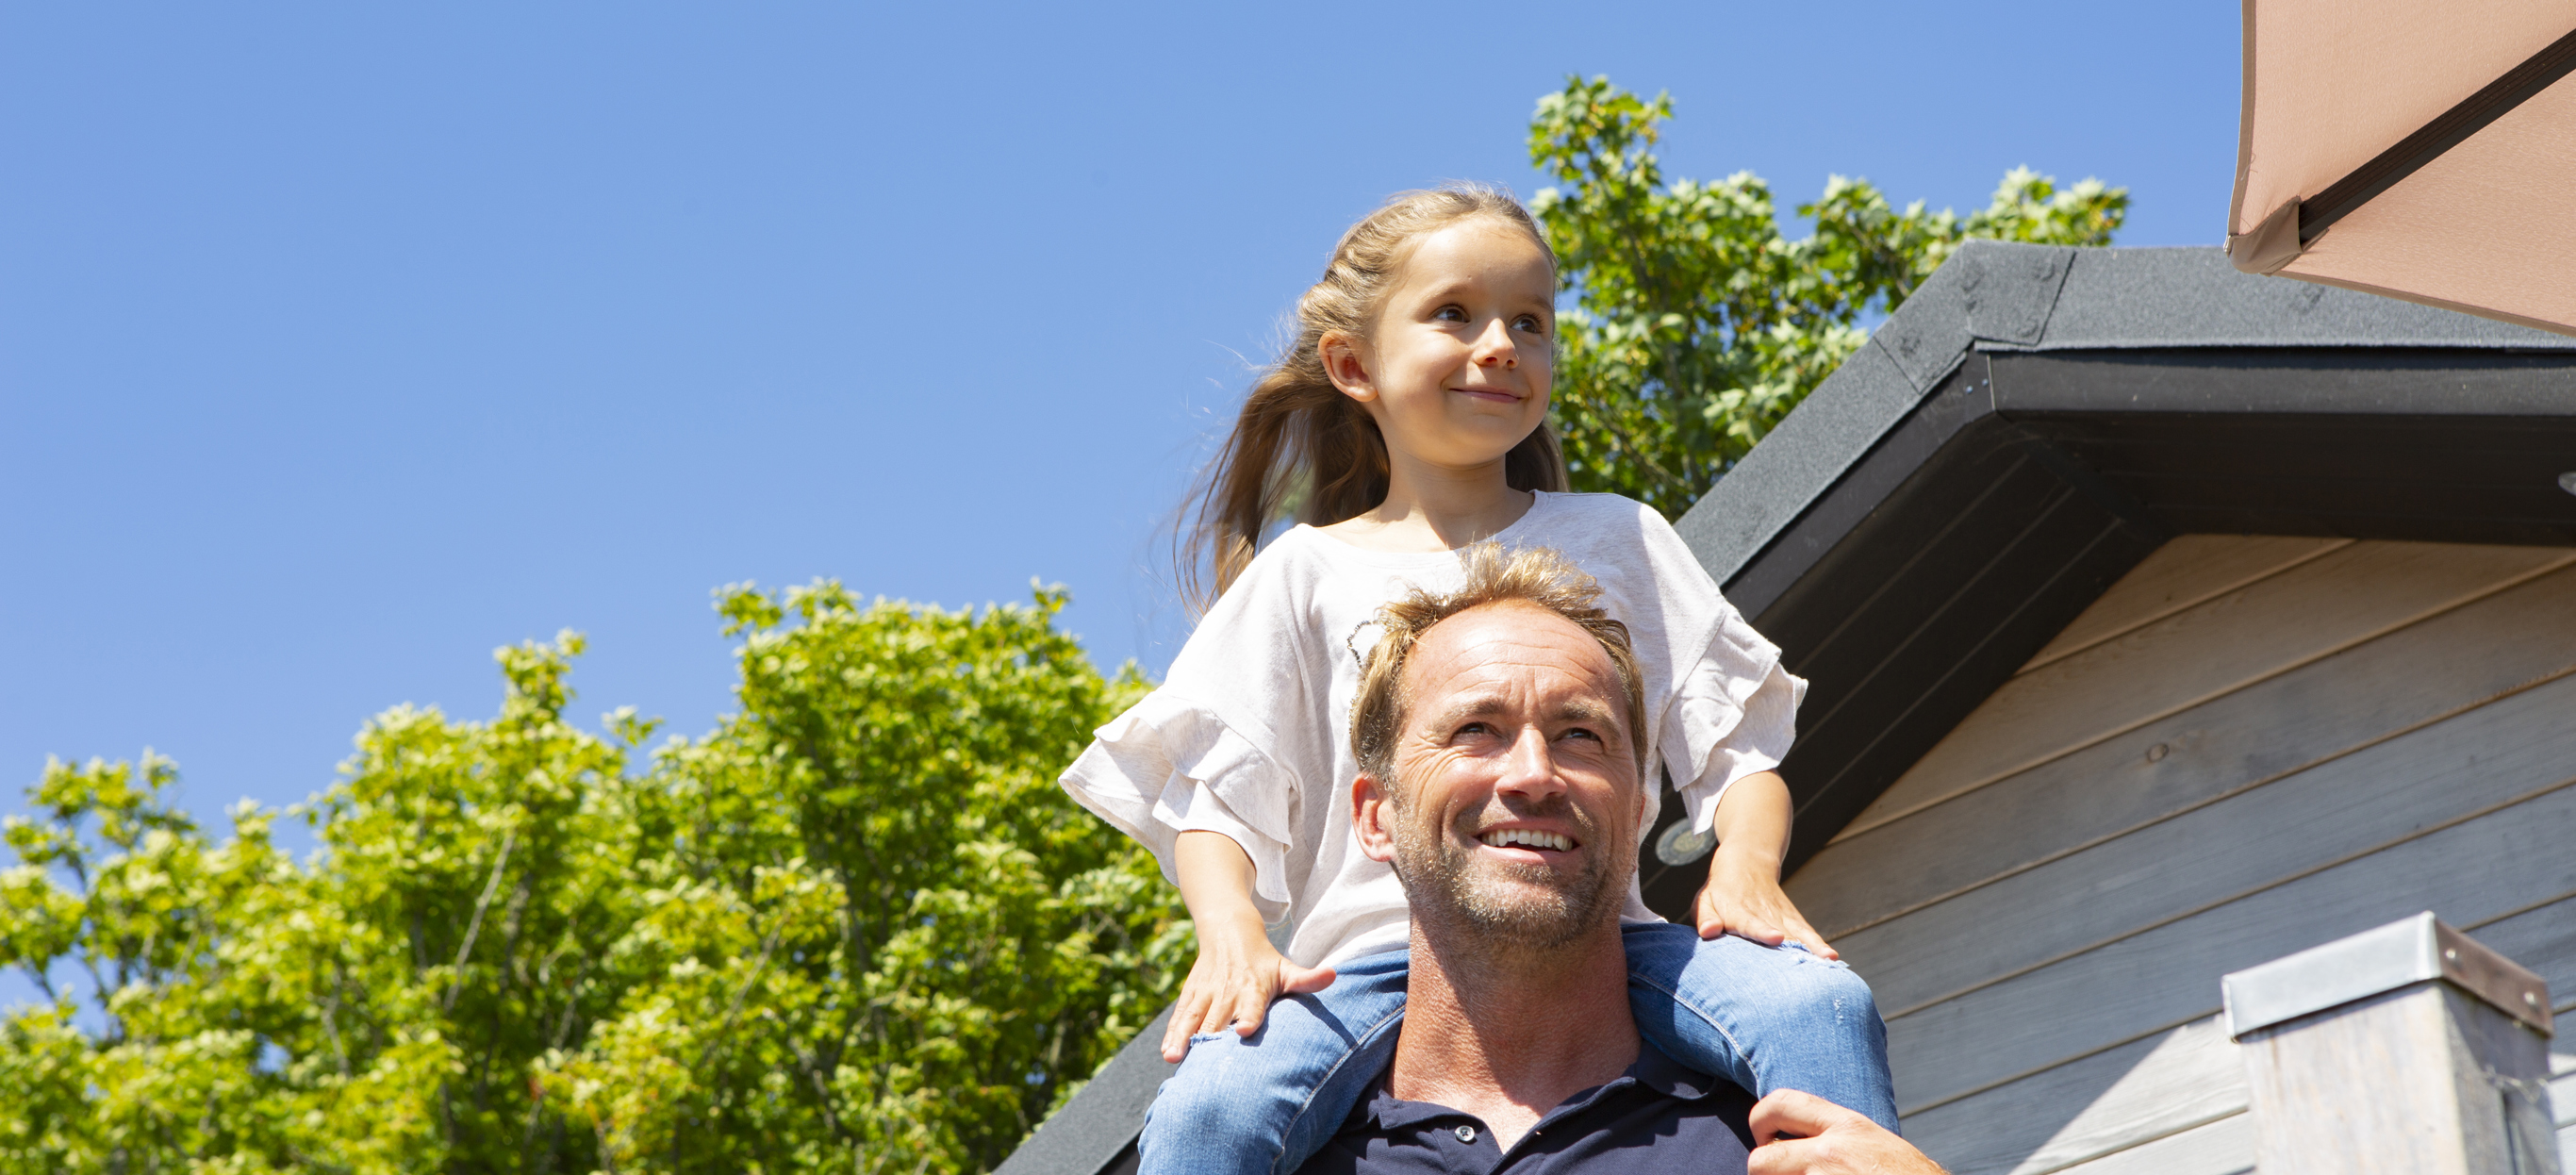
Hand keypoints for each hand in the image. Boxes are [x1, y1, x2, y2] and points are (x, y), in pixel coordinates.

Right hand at [1158, 915, 1334, 1061]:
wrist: (1228, 930)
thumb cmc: (1263, 960)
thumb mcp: (1285, 967)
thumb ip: (1307, 979)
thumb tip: (1333, 975)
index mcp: (1253, 987)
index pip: (1251, 1004)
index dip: (1248, 1017)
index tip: (1244, 1030)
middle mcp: (1227, 991)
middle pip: (1218, 1018)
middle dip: (1211, 1038)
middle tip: (1205, 1063)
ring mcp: (1206, 993)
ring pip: (1194, 1018)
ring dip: (1184, 1037)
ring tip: (1175, 1058)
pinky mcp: (1191, 995)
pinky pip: (1181, 1016)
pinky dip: (1173, 1033)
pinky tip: (1168, 1052)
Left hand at [1695, 844, 1836, 959]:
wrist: (1747, 862)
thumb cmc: (1721, 890)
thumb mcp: (1705, 900)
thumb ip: (1705, 917)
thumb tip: (1708, 932)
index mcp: (1739, 909)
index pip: (1751, 922)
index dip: (1763, 930)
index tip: (1776, 937)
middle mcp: (1763, 912)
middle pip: (1779, 931)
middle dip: (1791, 947)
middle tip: (1804, 964)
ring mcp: (1781, 915)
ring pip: (1797, 932)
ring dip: (1810, 948)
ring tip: (1826, 963)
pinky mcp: (1793, 918)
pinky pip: (1807, 932)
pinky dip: (1818, 944)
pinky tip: (1829, 958)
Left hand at [1748, 1089, 1945, 1174]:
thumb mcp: (1877, 1143)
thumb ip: (1838, 1136)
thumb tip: (1800, 1139)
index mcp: (1847, 1126)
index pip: (1780, 1102)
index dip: (1760, 1119)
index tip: (1765, 1137)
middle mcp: (1831, 1153)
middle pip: (1761, 1159)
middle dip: (1763, 1171)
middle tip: (1778, 1174)